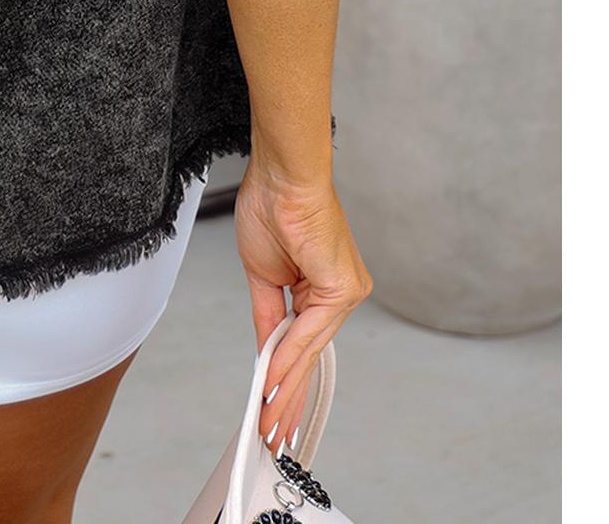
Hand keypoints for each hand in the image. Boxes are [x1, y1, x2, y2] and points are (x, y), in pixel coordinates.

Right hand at [234, 160, 371, 452]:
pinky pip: (308, 333)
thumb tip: (267, 351)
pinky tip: (271, 385)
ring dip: (286, 389)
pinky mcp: (342, 288)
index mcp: (324, 286)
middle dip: (287, 398)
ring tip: (270, 423)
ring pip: (310, 351)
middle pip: (310, 356)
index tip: (268, 406)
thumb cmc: (271, 206)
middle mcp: (341, 292)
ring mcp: (345, 292)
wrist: (282, 175)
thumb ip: (268, 316)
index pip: (303, 343)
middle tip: (273, 434)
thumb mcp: (263, 272)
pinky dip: (287, 360)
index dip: (284, 377)